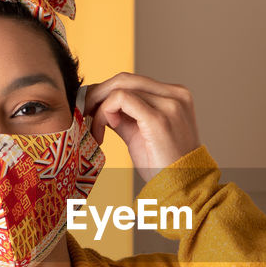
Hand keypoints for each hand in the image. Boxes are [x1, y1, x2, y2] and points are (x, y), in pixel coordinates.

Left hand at [84, 72, 200, 182]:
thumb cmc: (164, 167)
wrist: (183, 187)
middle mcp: (175, 95)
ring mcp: (169, 104)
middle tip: (82, 113)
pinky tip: (102, 131)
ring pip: (120, 87)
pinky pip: (121, 99)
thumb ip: (125, 117)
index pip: (132, 82)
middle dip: (97, 94)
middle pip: (125, 79)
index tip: (90, 110)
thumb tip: (100, 107)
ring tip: (94, 129)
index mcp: (175, 96)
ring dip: (99, 106)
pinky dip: (104, 112)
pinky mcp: (158, 118)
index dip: (106, 92)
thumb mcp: (141, 135)